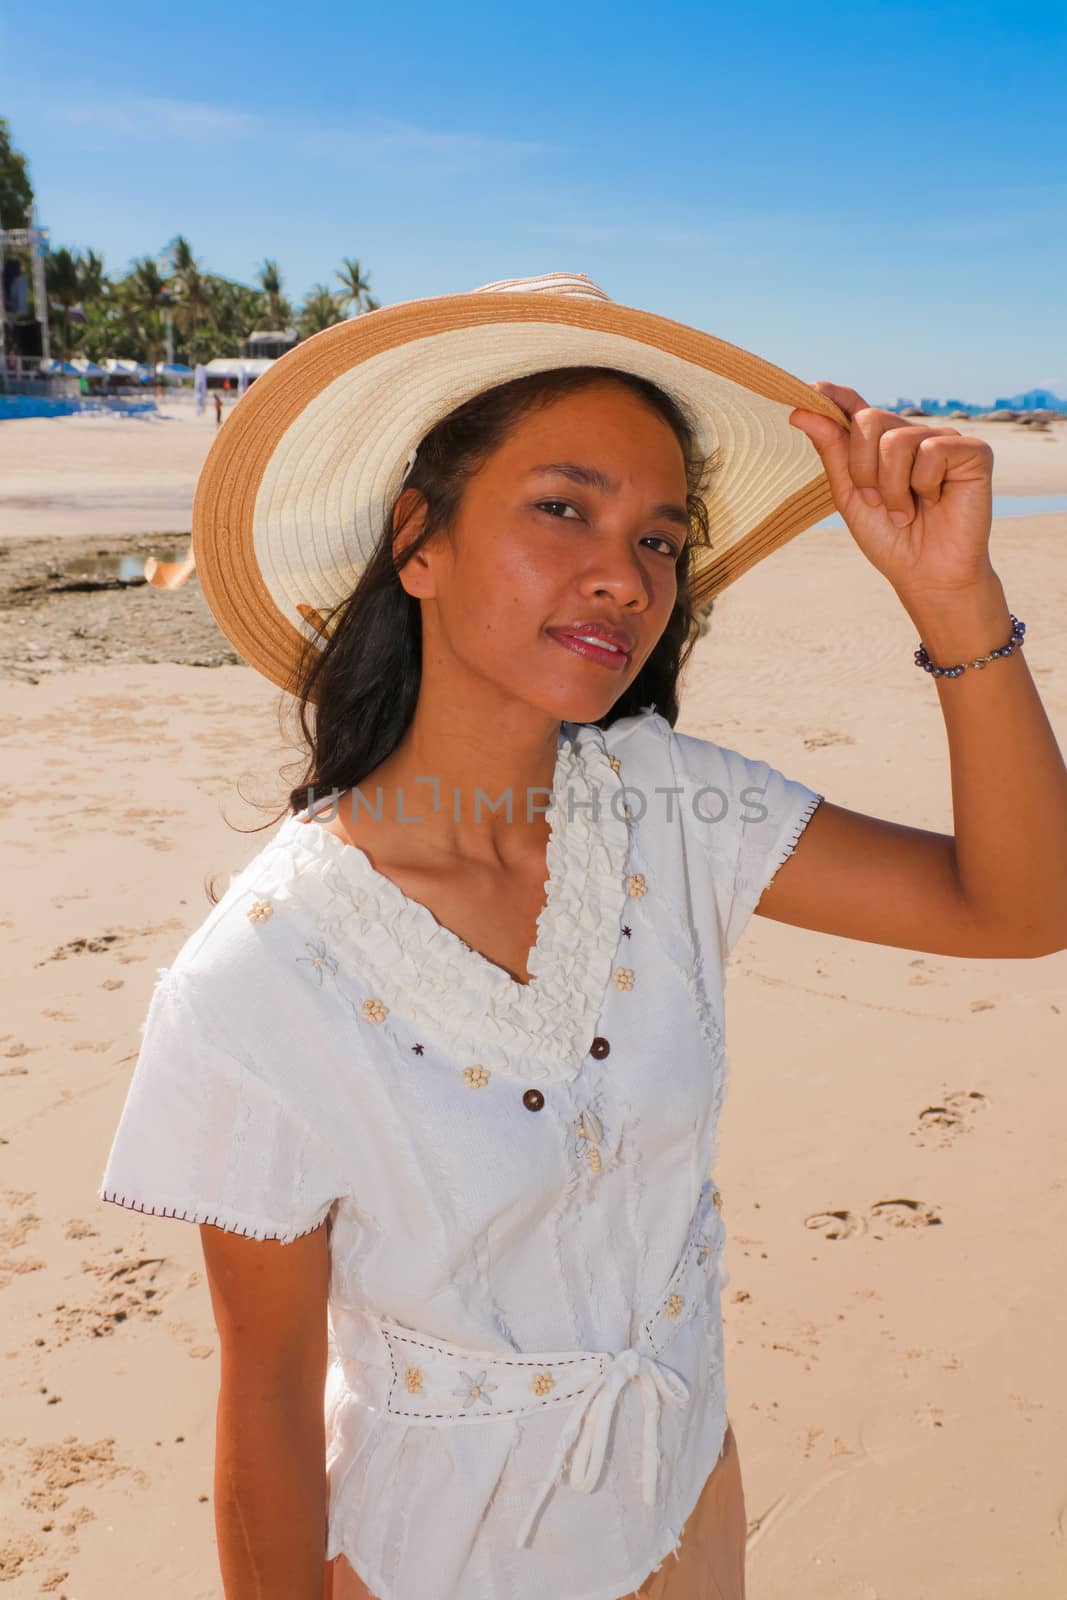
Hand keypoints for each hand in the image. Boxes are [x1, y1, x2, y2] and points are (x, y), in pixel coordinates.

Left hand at [789, 382, 995, 600]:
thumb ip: (832, 451)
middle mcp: (912, 434)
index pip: (855, 406)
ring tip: (906, 511)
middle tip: (875, 502)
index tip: (812, 391)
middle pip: (870, 420)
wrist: (926, 573)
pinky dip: (925, 485)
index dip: (835, 396)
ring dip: (893, 487)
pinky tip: (936, 501)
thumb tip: (802, 409)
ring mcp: (943, 440)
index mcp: (880, 444)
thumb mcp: (850, 495)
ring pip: (898, 440)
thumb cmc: (890, 538)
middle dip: (862, 468)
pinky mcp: (973, 451)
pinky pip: (933, 450)